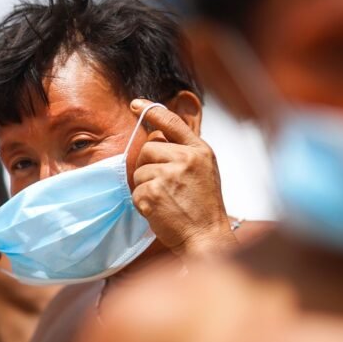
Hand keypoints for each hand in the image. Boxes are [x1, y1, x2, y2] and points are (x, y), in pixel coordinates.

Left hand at [130, 99, 237, 257]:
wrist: (207, 237)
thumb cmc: (204, 206)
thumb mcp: (204, 170)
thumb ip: (184, 151)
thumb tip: (154, 137)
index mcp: (199, 150)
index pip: (171, 121)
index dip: (151, 110)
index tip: (135, 104)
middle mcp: (186, 158)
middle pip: (148, 148)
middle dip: (149, 166)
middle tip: (164, 185)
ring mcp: (169, 174)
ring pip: (139, 171)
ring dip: (145, 187)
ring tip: (166, 200)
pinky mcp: (153, 192)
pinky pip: (135, 191)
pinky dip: (142, 203)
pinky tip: (160, 210)